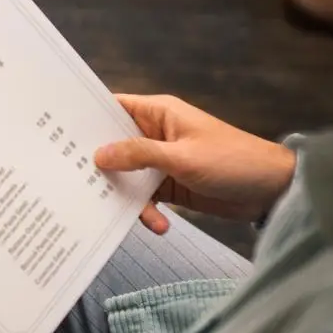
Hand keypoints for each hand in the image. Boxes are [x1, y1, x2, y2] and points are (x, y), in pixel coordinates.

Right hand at [95, 94, 295, 231]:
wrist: (272, 191)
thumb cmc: (231, 161)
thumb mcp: (181, 157)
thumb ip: (138, 154)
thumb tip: (98, 154)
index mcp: (157, 113)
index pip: (113, 107)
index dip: (87, 118)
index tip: (59, 134)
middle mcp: (154, 134)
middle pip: (114, 145)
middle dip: (100, 164)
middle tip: (78, 181)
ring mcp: (161, 161)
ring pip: (127, 175)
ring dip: (126, 195)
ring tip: (133, 214)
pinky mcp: (169, 185)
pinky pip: (144, 196)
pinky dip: (146, 211)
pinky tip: (159, 224)